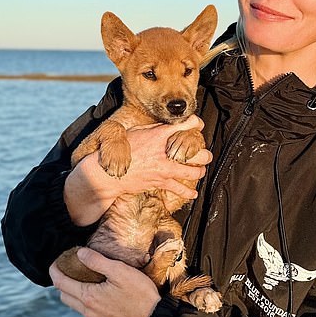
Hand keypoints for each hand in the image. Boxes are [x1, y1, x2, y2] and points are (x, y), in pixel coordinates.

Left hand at [49, 248, 160, 316]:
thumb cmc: (140, 292)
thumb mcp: (120, 270)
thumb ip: (97, 261)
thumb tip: (79, 253)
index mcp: (89, 297)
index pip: (61, 284)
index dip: (54, 271)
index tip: (55, 263)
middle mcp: (89, 313)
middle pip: (65, 297)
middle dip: (64, 283)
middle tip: (72, 271)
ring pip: (78, 308)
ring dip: (78, 295)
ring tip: (89, 282)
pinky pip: (91, 316)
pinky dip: (91, 305)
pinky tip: (104, 297)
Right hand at [64, 115, 211, 225]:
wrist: (109, 173)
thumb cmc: (122, 150)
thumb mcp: (136, 132)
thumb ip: (154, 129)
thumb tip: (167, 127)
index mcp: (159, 135)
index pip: (185, 125)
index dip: (195, 123)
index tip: (199, 125)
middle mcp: (164, 151)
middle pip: (195, 152)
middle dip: (204, 153)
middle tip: (206, 154)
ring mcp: (164, 169)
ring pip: (192, 171)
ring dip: (199, 171)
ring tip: (200, 170)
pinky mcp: (160, 182)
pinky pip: (180, 189)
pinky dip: (189, 193)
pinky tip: (193, 193)